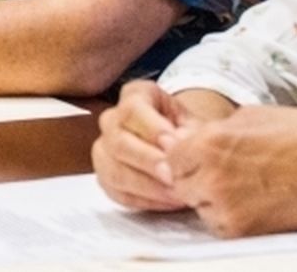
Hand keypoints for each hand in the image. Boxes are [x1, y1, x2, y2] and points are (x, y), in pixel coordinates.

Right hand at [93, 79, 195, 211]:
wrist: (178, 146)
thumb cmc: (185, 131)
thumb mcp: (192, 123)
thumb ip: (190, 134)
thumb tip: (183, 146)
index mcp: (134, 96)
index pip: (132, 109)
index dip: (152, 129)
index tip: (173, 144)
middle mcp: (112, 120)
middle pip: (119, 141)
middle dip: (148, 161)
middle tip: (173, 176)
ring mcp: (104, 149)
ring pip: (114, 170)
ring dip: (147, 186)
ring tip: (177, 193)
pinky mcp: (105, 177)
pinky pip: (119, 193)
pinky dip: (146, 200)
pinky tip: (169, 201)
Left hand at [158, 105, 296, 236]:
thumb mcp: (252, 115)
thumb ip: (215, 129)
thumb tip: (192, 135)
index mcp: (209, 143)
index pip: (170, 155)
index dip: (182, 154)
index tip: (195, 154)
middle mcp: (211, 177)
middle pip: (179, 182)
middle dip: (191, 176)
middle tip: (216, 171)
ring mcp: (224, 207)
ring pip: (197, 205)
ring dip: (207, 197)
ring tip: (236, 186)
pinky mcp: (241, 231)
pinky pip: (217, 224)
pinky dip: (224, 216)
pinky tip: (246, 203)